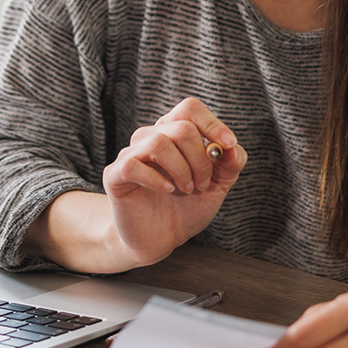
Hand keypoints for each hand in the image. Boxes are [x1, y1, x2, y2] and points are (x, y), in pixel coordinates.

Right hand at [101, 97, 246, 266]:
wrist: (160, 239)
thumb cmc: (186, 207)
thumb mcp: (217, 186)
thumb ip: (230, 164)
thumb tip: (232, 147)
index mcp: (174, 133)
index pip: (189, 108)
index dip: (212, 123)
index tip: (229, 144)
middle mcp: (151, 137)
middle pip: (181, 127)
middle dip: (200, 159)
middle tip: (202, 184)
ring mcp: (131, 154)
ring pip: (159, 142)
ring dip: (182, 169)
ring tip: (187, 189)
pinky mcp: (115, 175)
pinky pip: (133, 165)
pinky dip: (157, 179)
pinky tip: (167, 190)